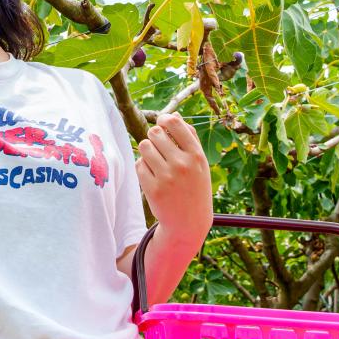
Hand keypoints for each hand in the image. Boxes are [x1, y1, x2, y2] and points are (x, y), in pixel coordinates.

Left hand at [136, 113, 212, 243]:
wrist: (189, 223)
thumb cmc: (195, 187)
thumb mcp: (200, 164)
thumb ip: (189, 138)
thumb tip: (173, 115)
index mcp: (196, 155)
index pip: (174, 123)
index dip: (164, 119)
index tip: (162, 124)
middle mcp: (182, 165)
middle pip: (154, 133)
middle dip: (154, 137)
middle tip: (160, 148)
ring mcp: (166, 177)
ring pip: (144, 147)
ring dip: (147, 151)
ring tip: (156, 161)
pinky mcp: (152, 189)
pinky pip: (139, 164)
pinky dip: (143, 167)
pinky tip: (153, 176)